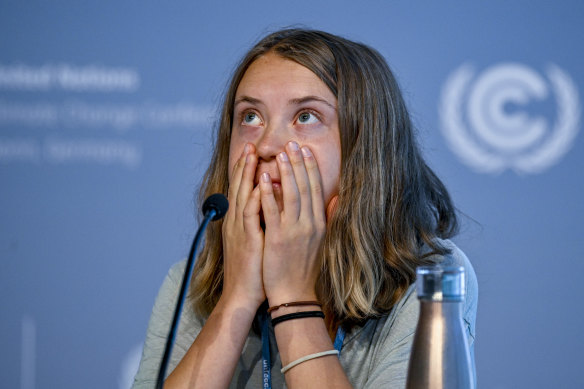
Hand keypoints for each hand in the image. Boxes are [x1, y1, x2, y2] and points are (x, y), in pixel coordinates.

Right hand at [221, 143, 264, 308]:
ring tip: (251, 155)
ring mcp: (240, 230)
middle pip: (240, 187)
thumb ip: (263, 222)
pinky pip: (249, 215)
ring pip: (242, 195)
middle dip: (245, 165)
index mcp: (241, 222)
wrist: (243, 295)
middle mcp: (237, 222)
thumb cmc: (254, 270)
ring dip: (246, 174)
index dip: (248, 170)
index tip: (255, 152)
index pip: (244, 190)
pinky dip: (253, 198)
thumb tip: (271, 206)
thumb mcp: (258, 241)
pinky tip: (259, 185)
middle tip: (250, 144)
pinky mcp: (246, 240)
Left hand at [260, 141, 326, 304]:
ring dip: (286, 172)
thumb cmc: (307, 270)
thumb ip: (330, 218)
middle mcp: (309, 224)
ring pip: (291, 194)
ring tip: (280, 154)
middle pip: (304, 187)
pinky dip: (268, 193)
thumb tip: (337, 198)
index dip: (310, 168)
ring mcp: (294, 231)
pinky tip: (264, 178)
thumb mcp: (324, 243)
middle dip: (298, 163)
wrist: (296, 295)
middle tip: (292, 144)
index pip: (316, 189)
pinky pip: (272, 211)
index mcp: (319, 224)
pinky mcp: (278, 239)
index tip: (305, 151)